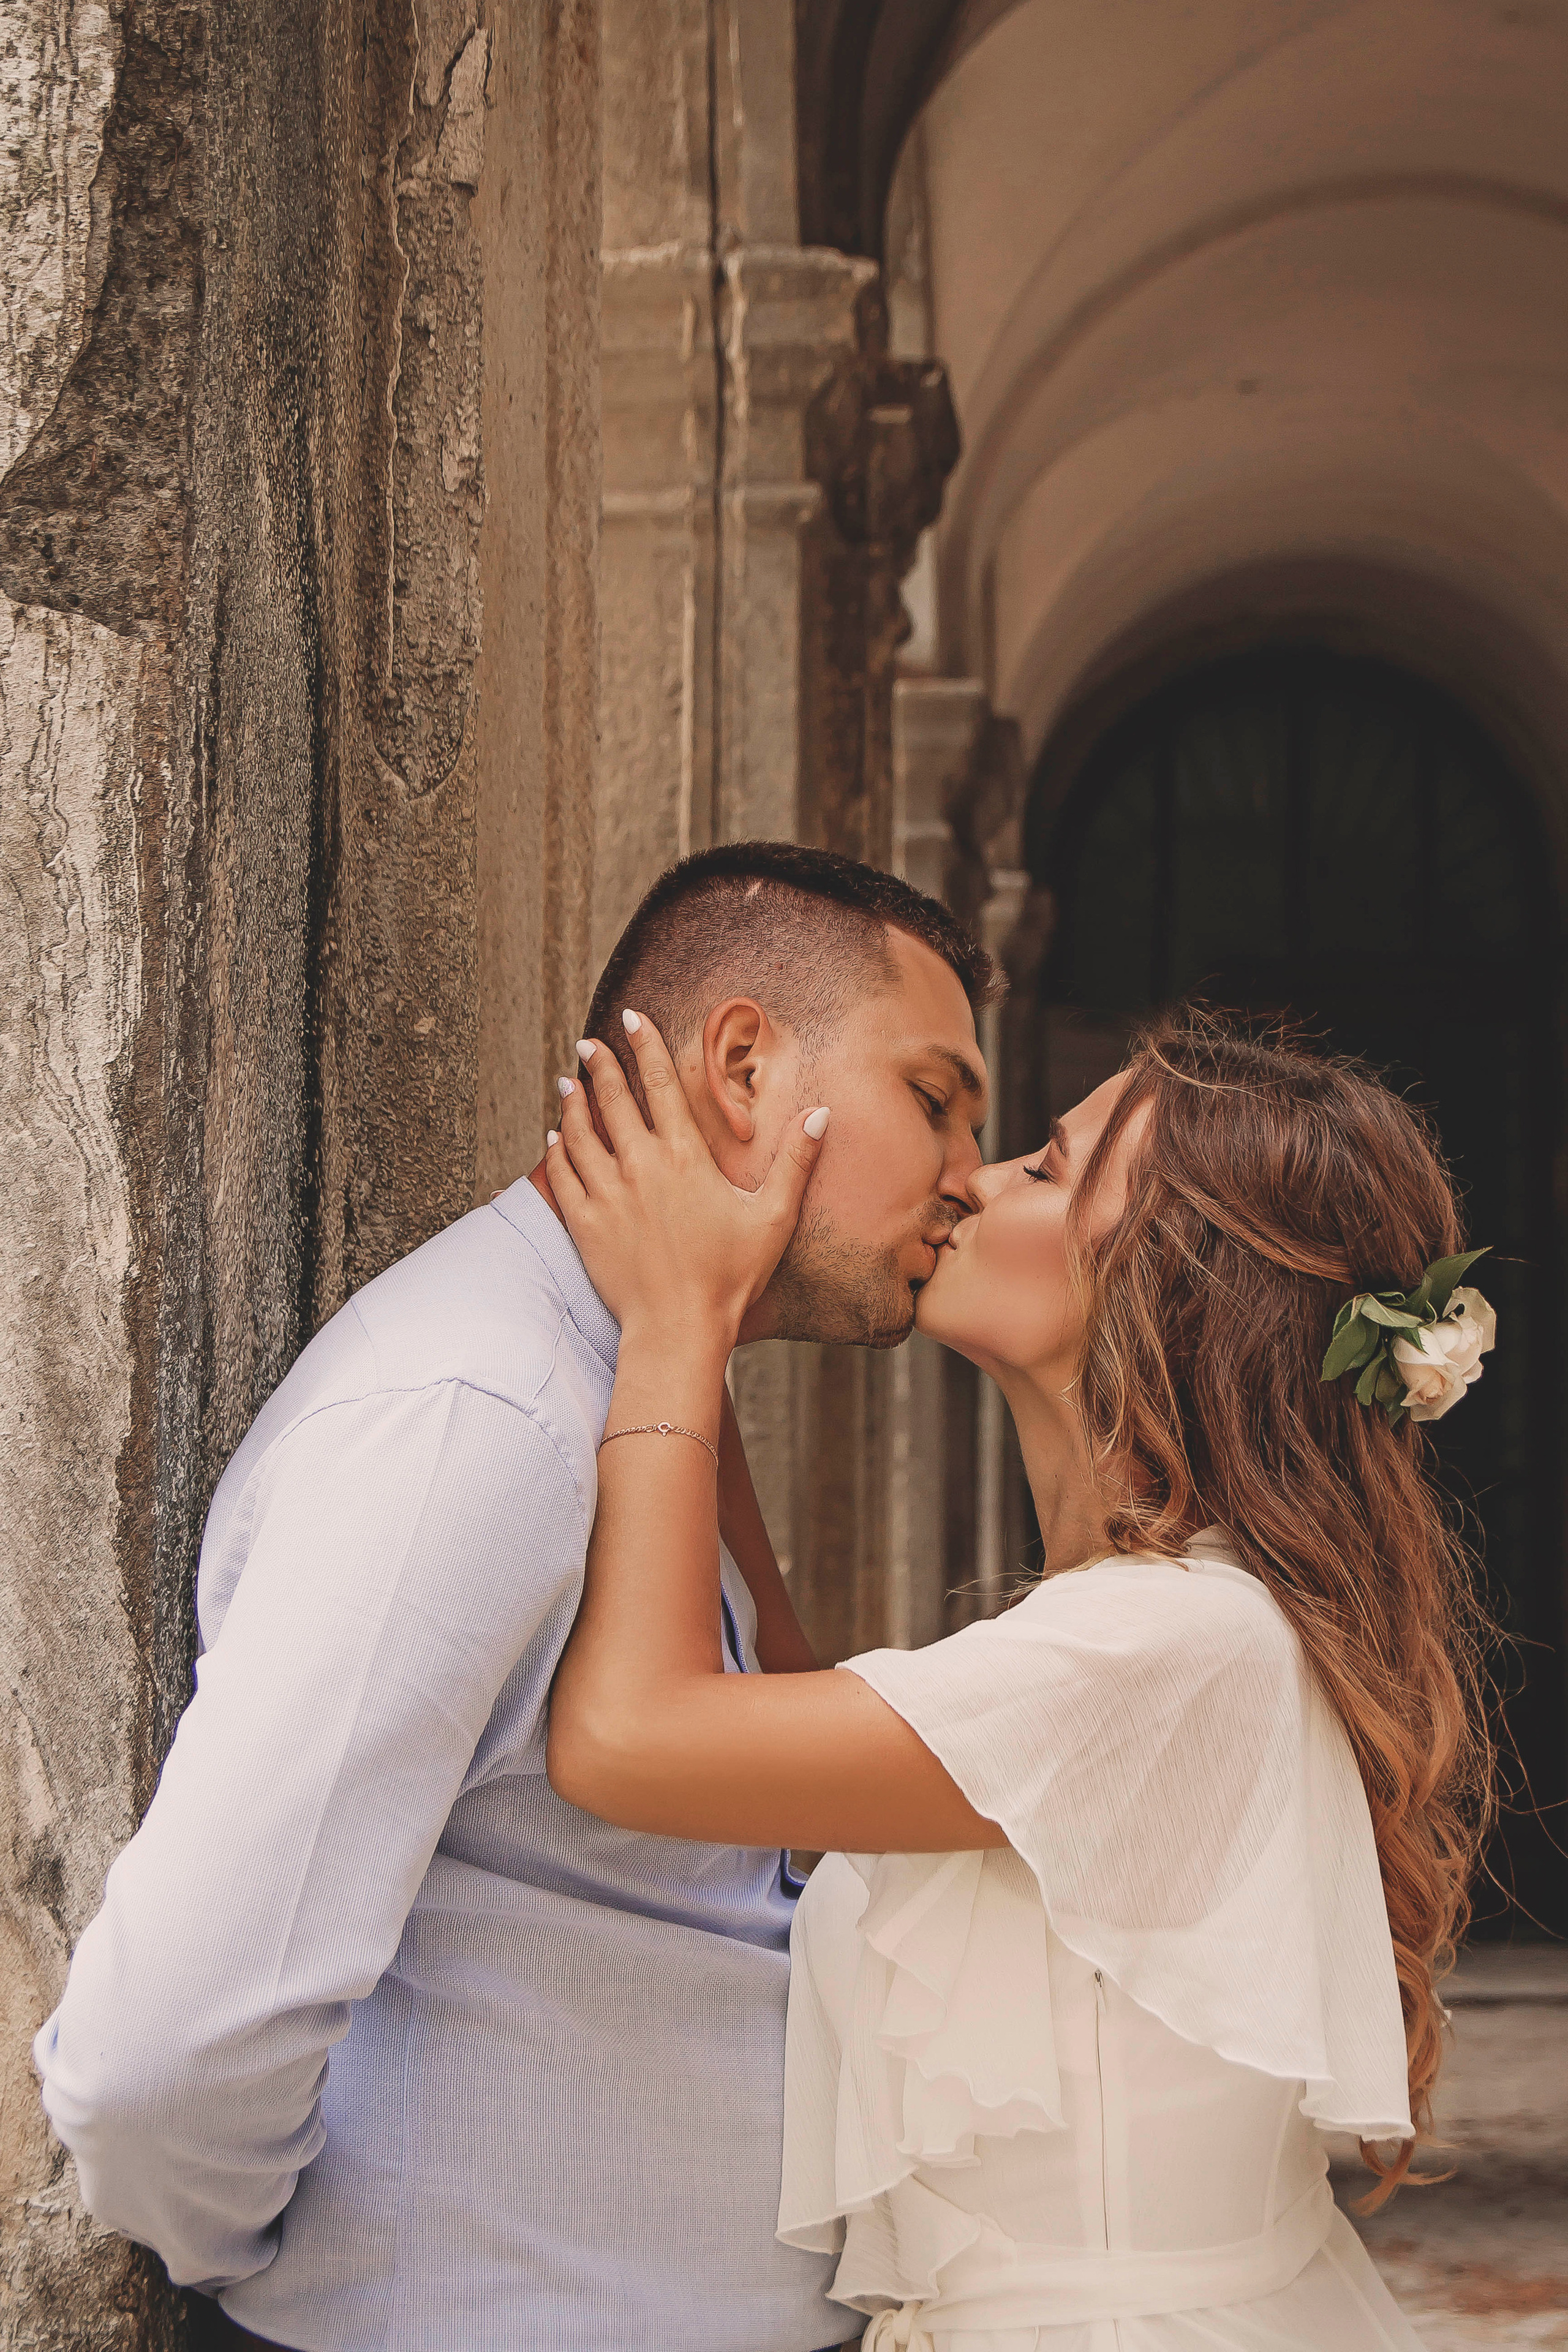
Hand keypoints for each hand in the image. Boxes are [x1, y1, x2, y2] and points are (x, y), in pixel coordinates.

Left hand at [545, 1011, 828, 1348]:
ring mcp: (607, 1195)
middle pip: (613, 1100)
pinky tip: (554, 1137)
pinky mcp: (584, 1224)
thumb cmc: (731, 1276)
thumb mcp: (773, 1217)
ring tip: (568, 1081)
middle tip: (588, 1043)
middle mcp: (640, 1167)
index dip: (645, 1046)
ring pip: (580, 1133)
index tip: (631, 1018)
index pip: (661, 1085)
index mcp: (684, 1158)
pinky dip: (556, 1150)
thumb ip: (795, 1162)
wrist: (678, 1328)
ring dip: (573, 1102)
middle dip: (600, 1065)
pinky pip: (563, 1175)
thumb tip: (820, 1114)